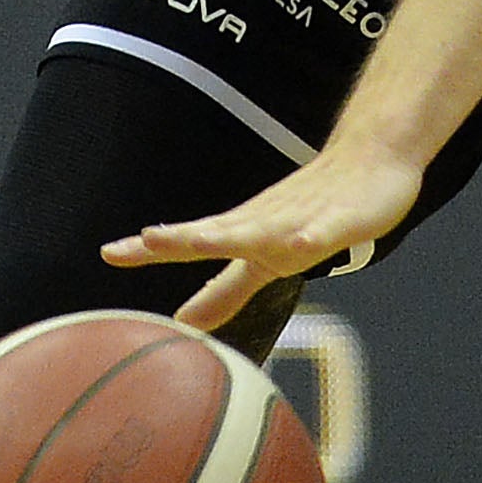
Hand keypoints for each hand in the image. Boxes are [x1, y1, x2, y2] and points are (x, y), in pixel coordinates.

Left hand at [103, 139, 423, 333]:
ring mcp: (299, 218)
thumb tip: (182, 321)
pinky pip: (323, 230)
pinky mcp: (337, 219)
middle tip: (146, 239)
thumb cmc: (312, 209)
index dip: (151, 248)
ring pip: (262, 227)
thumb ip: (225, 289)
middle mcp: (262, 222)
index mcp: (243, 231)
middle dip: (182, 236)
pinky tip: (301, 242)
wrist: (371, 162)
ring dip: (233, 234)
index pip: (189, 241)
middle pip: (216, 230)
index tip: (110, 252)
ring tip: (203, 238)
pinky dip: (310, 236)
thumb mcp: (264, 260)